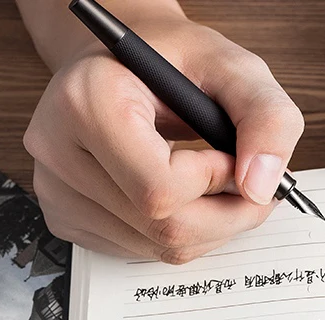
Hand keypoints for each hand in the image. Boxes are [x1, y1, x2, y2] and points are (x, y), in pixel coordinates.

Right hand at [23, 13, 303, 262]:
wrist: (129, 67)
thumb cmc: (177, 62)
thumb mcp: (237, 70)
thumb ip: (267, 120)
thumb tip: (261, 188)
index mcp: (88, 101)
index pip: (161, 189)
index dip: (215, 183)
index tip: (230, 155)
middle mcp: (58, 150)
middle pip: (166, 229)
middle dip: (226, 214)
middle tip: (244, 182)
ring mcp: (58, 191)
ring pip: (162, 248)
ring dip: (210, 226)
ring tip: (213, 181)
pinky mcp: (68, 219)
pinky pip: (146, 253)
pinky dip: (183, 234)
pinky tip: (183, 196)